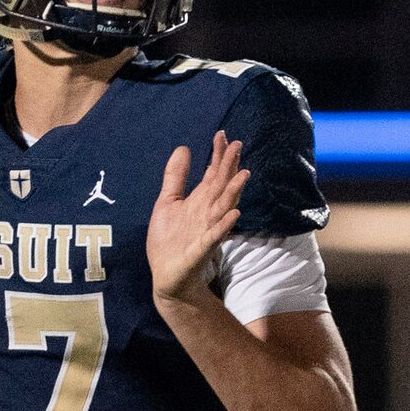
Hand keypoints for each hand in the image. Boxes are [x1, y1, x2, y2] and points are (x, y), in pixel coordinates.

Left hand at [147, 131, 249, 306]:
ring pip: (223, 208)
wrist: (166, 276)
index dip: (218, 155)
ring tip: (243, 175)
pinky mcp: (201, 250)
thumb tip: (184, 148)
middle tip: (237, 145)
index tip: (222, 135)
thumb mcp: (167, 203)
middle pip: (221, 186)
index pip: (213, 175)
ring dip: (234, 192)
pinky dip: (224, 226)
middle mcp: (207, 214)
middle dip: (229, 167)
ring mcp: (206, 231)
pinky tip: (233, 215)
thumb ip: (176, 177)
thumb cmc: (169, 242)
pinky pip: (214, 237)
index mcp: (199, 202)